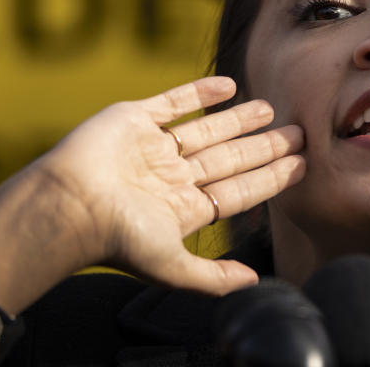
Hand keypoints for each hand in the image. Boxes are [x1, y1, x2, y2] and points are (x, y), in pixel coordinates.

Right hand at [0, 77, 304, 313]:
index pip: (240, 190)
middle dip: (265, 146)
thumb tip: (254, 283)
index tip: (302, 165)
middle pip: (230, 158)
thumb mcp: (170, 266)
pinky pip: (173, 102)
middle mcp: (173, 177)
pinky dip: (200, 92)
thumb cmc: (117, 237)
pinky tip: (228, 86)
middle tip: (299, 132)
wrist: (68, 203)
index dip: (271, 178)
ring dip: (239, 119)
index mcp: (184, 208)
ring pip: (208, 129)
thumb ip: (212, 277)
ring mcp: (154, 148)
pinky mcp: (133, 120)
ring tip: (270, 108)